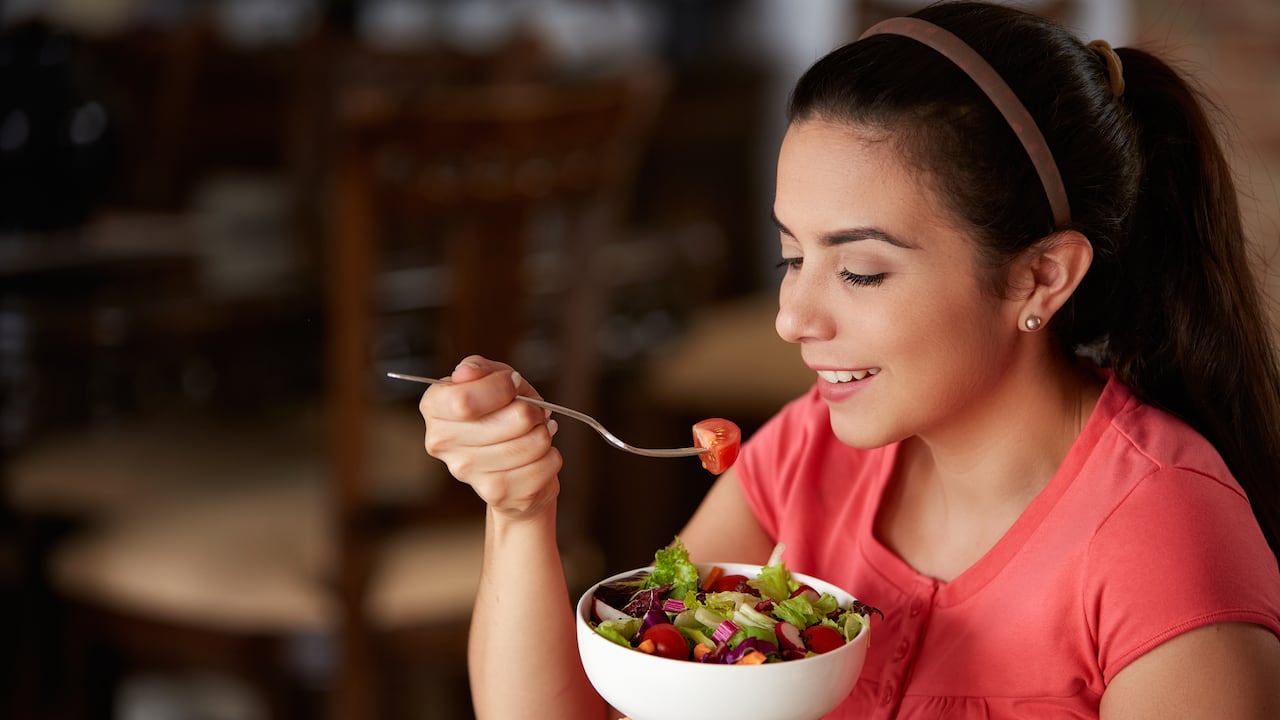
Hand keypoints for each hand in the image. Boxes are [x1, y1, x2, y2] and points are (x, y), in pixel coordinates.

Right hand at [420, 355, 562, 518]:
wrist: (506, 462)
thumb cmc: (498, 413)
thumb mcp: (491, 379)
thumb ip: (480, 369)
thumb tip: (466, 372)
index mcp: (434, 407)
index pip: (465, 401)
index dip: (502, 388)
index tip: (513, 384)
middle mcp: (442, 442)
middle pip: (513, 420)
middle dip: (532, 410)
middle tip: (533, 411)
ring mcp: (467, 472)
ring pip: (533, 443)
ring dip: (543, 434)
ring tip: (535, 432)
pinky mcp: (496, 494)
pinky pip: (544, 467)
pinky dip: (551, 457)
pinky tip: (538, 456)